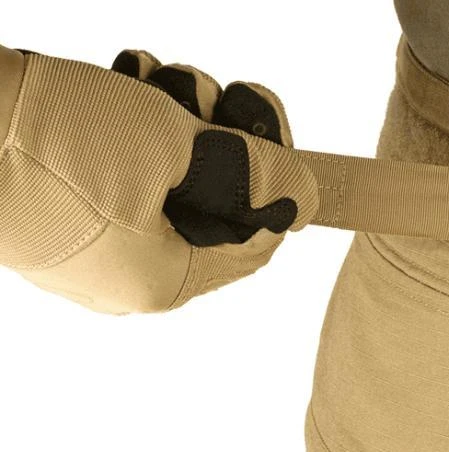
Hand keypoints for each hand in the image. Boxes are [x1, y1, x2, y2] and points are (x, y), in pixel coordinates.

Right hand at [0, 45, 317, 312]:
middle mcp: (130, 272)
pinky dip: (136, 123)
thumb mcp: (174, 148)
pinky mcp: (65, 203)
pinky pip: (127, 169)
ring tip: (149, 81)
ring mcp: (94, 240)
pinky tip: (121, 82)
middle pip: (216, 203)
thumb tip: (305, 196)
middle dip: (222, 136)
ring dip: (178, 117)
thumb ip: (251, 174)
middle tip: (210, 93)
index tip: (269, 122)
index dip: (277, 179)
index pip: (257, 240)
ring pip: (172, 176)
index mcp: (164, 279)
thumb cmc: (48, 139)